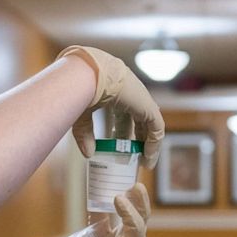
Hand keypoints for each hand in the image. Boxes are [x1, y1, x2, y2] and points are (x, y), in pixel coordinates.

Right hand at [56, 45, 164, 167]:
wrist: (87, 74)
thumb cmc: (79, 89)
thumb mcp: (80, 115)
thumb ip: (85, 134)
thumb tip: (89, 155)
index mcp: (113, 91)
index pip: (122, 114)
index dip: (120, 131)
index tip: (116, 148)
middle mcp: (129, 93)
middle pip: (136, 120)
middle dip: (134, 138)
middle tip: (130, 156)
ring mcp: (140, 98)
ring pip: (149, 124)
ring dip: (146, 143)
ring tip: (142, 162)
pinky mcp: (147, 106)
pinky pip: (156, 128)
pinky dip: (153, 144)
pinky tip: (148, 159)